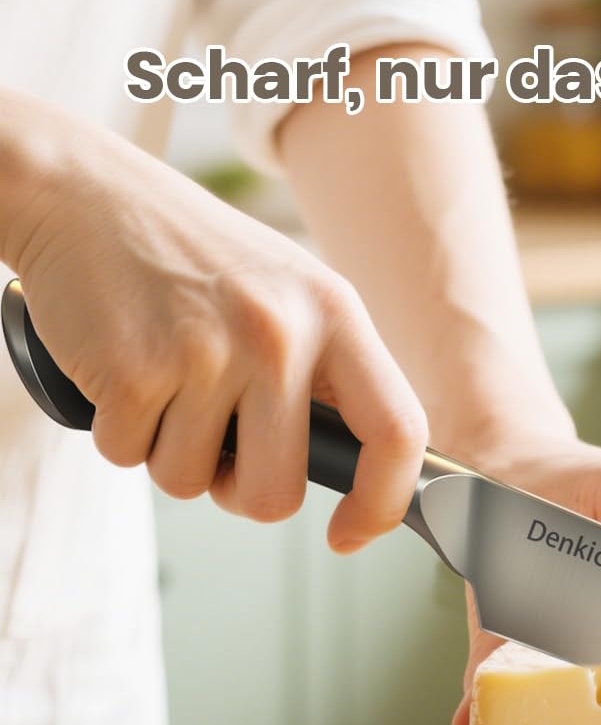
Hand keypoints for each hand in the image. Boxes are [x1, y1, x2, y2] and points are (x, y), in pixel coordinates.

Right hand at [2, 95, 423, 549]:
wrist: (79, 190)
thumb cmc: (191, 260)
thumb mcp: (286, 295)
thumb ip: (325, 376)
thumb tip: (357, 473)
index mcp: (334, 313)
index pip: (397, 431)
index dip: (382, 503)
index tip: (350, 533)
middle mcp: (280, 332)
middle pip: (276, 496)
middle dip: (238, 492)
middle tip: (218, 442)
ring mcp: (207, 350)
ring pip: (192, 484)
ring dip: (170, 454)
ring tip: (164, 383)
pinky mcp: (134, 368)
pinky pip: (130, 458)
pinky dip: (119, 433)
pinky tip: (122, 370)